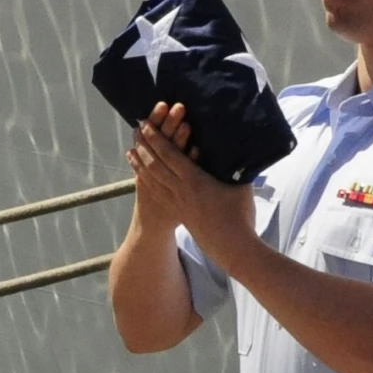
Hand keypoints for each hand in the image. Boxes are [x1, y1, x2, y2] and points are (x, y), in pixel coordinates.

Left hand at [125, 102, 257, 260]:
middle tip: (135, 130)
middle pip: (155, 165)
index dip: (156, 139)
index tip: (146, 124)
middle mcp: (181, 191)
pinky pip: (157, 193)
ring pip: (152, 180)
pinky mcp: (178, 213)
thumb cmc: (240, 215)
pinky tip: (141, 175)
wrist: (233, 248)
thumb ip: (235, 164)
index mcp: (194, 180)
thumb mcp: (241, 184)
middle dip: (144, 146)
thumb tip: (238, 145)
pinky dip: (146, 181)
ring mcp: (177, 204)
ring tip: (131, 150)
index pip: (169, 155)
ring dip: (140, 163)